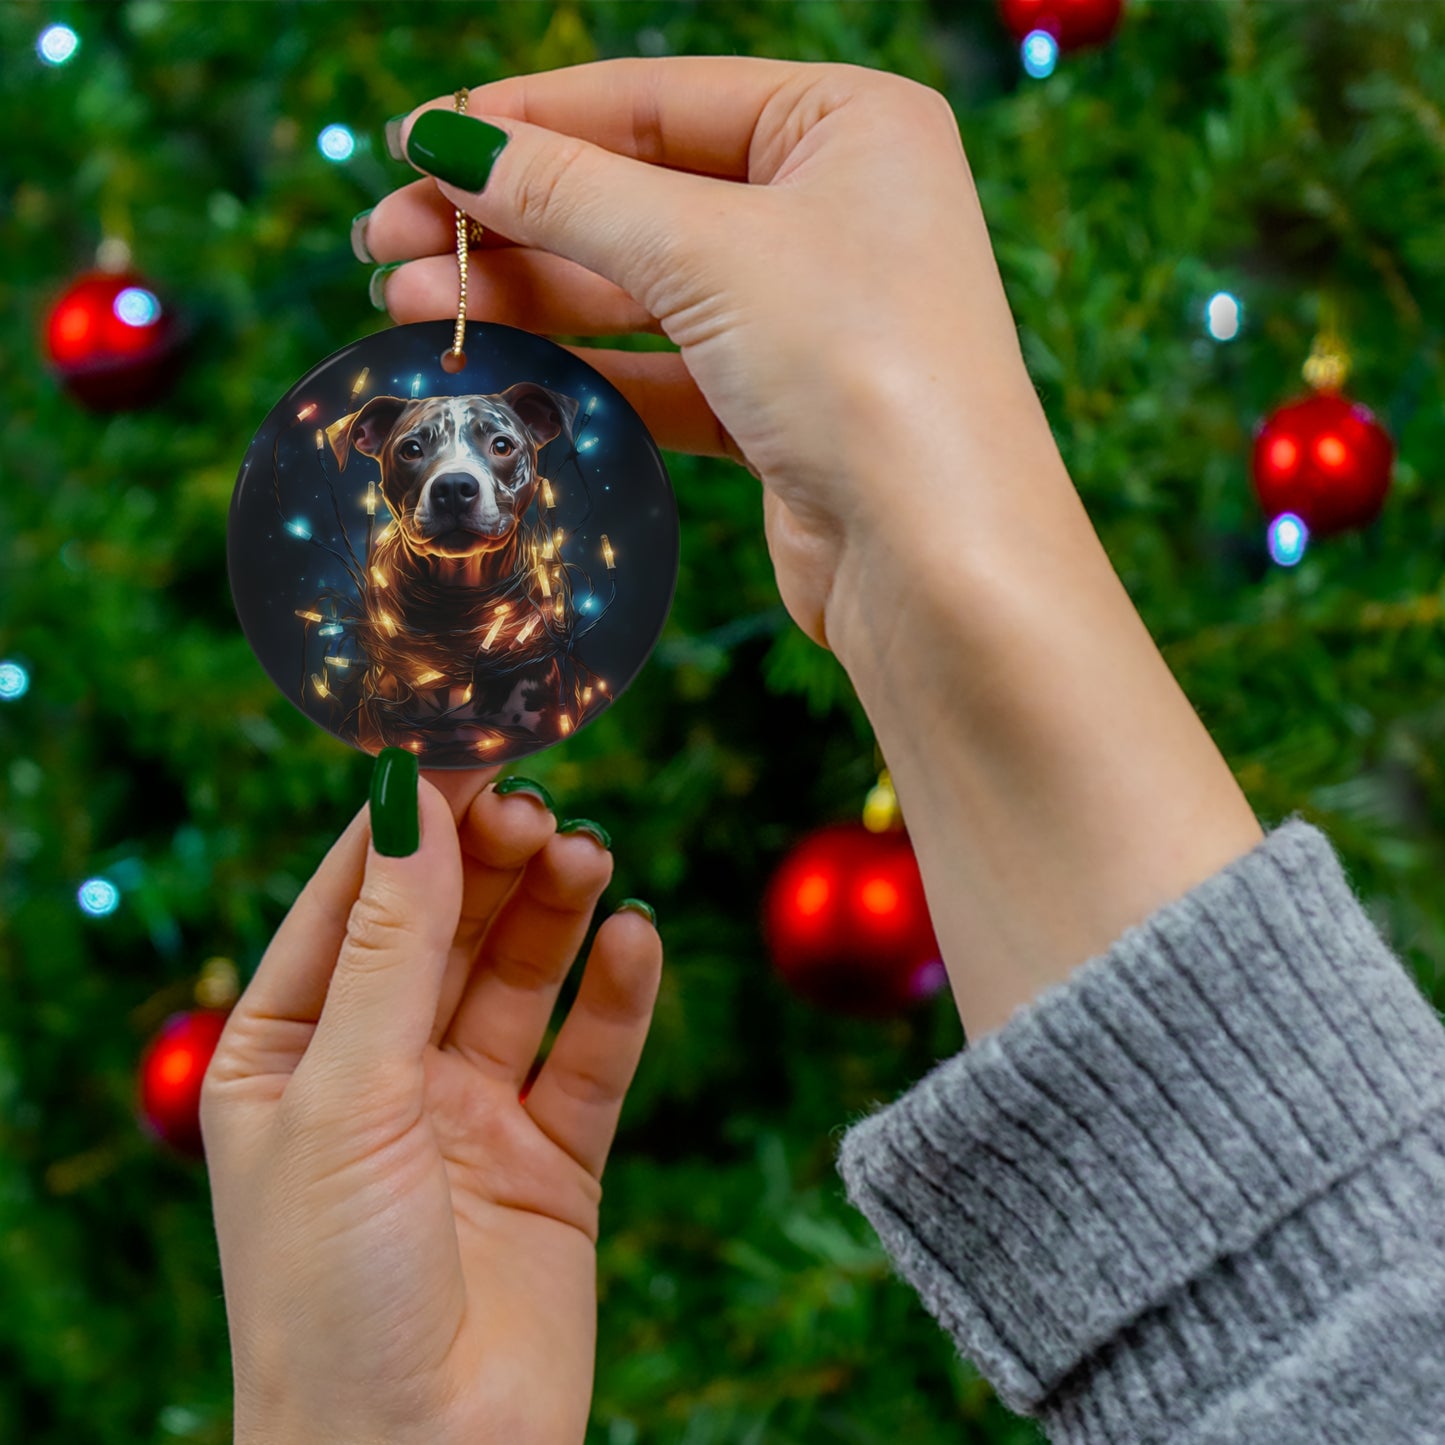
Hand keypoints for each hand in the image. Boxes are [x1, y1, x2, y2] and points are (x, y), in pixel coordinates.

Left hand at [201, 767, 661, 1444]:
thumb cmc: (332, 1294)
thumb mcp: (346, 1096)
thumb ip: (391, 946)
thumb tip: (411, 800)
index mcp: (288, 1052)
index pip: (352, 900)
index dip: (409, 822)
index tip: (466, 742)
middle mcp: (379, 1072)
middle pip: (446, 927)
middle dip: (490, 862)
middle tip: (539, 807)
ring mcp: (469, 1113)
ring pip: (521, 977)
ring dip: (555, 911)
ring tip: (589, 857)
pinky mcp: (552, 1159)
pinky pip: (591, 1055)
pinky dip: (617, 995)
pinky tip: (635, 940)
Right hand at [361, 56, 1055, 654]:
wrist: (938, 561)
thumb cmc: (860, 368)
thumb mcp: (707, 251)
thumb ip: (571, 192)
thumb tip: (449, 142)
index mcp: (848, 124)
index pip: (656, 99)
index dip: (528, 119)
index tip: (416, 142)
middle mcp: (834, 209)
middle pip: (637, 194)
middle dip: (509, 218)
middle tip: (385, 240)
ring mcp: (809, 314)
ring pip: (640, 287)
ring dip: (526, 294)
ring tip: (406, 304)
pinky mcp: (782, 407)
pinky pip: (662, 369)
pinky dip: (582, 368)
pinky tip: (494, 364)